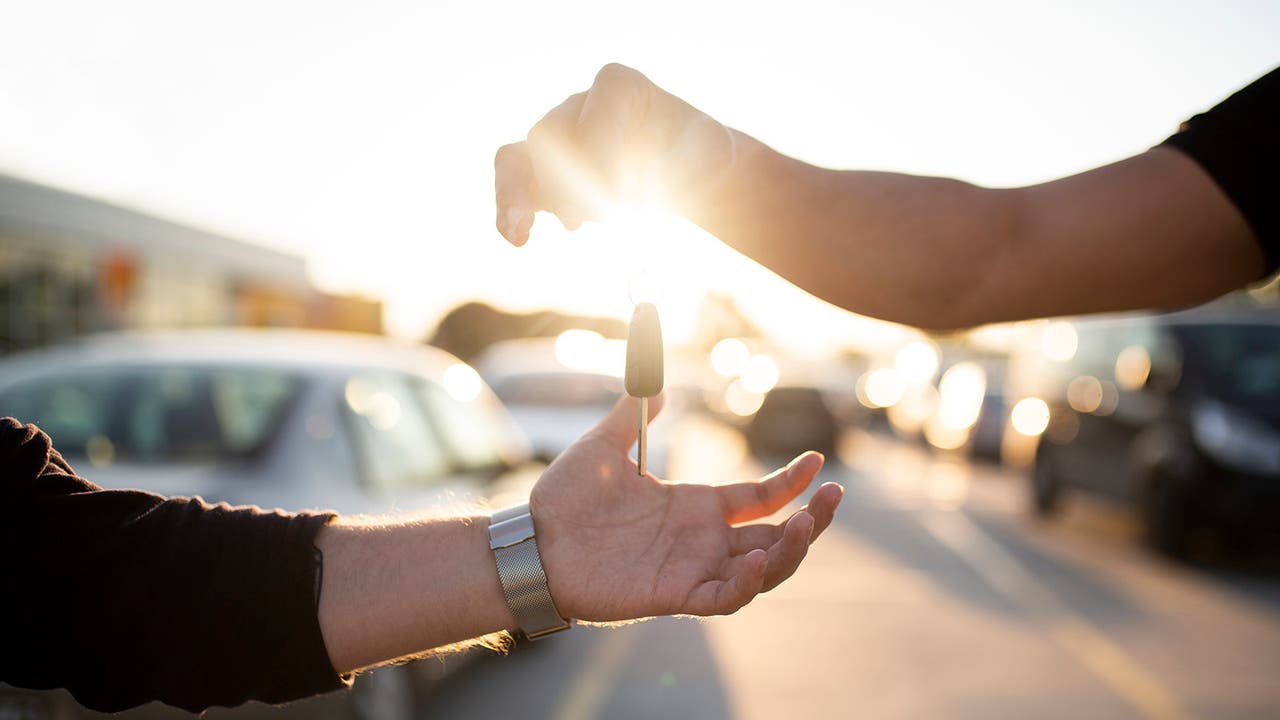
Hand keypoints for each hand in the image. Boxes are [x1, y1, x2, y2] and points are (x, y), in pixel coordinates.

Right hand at [494, 63, 735, 244]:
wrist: (682, 174)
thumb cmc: (699, 158)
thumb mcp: (715, 152)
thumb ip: (708, 153)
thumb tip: (710, 159)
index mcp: (620, 86)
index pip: (594, 116)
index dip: (605, 158)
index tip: (631, 197)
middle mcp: (578, 105)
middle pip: (552, 137)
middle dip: (572, 182)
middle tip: (610, 215)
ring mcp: (556, 138)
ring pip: (518, 159)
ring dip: (517, 196)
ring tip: (521, 232)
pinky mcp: (544, 172)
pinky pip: (513, 181)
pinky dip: (509, 210)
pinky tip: (517, 238)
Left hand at [532, 393, 842, 620]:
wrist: (530, 541)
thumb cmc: (564, 499)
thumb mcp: (604, 443)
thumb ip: (634, 412)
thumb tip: (655, 380)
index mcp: (695, 507)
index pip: (760, 498)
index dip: (792, 483)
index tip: (818, 460)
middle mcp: (702, 541)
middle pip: (776, 536)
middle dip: (812, 520)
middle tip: (834, 497)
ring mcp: (691, 569)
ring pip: (762, 570)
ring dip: (791, 552)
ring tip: (806, 525)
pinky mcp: (673, 595)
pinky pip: (723, 597)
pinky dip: (746, 583)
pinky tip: (755, 558)